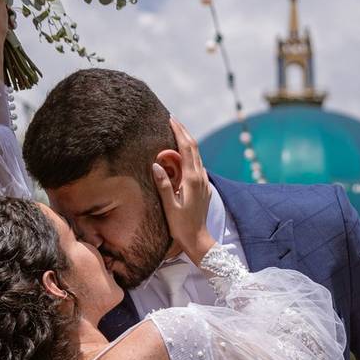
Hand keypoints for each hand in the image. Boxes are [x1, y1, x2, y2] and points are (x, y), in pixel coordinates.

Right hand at [152, 118, 214, 265]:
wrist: (198, 240)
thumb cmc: (181, 226)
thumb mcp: (169, 206)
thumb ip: (164, 185)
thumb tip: (156, 164)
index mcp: (192, 179)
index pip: (186, 148)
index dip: (179, 132)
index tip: (170, 119)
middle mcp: (201, 177)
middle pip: (194, 147)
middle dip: (183, 132)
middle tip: (172, 120)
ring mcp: (204, 182)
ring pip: (196, 156)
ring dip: (186, 142)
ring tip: (174, 132)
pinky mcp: (204, 187)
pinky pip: (196, 165)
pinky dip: (188, 155)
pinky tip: (180, 155)